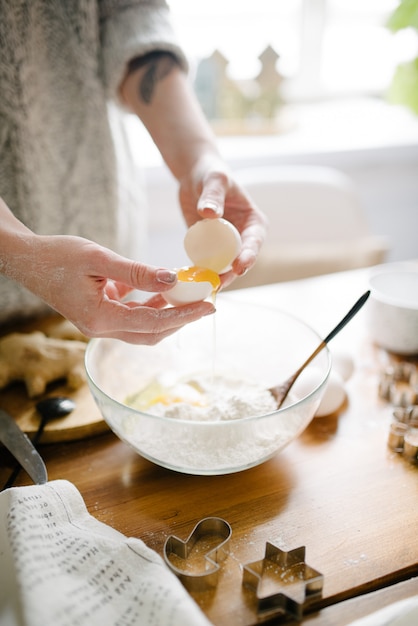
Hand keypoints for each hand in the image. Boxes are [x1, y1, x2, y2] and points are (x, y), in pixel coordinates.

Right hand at [5, 233, 214, 343]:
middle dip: (181, 319)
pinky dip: (151, 305)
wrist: (27, 260)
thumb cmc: (57, 255)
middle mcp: (100, 329)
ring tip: (191, 293)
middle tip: (207, 302)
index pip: (153, 323)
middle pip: (152, 333)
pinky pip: (133, 316)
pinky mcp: (100, 316)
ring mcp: (99, 325)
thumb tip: (172, 280)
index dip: (184, 315)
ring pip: (144, 327)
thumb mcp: (99, 258)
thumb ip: (137, 272)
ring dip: (168, 313)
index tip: (210, 306)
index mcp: (99, 319)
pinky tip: (163, 289)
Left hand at [178, 155, 266, 286]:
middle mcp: (242, 237)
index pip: (254, 243)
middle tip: (216, 284)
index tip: (240, 266)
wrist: (193, 176)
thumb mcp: (214, 180)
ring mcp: (225, 245)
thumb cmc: (210, 173)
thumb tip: (210, 213)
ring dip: (212, 278)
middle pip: (239, 261)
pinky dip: (197, 273)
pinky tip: (187, 281)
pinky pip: (204, 264)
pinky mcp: (208, 249)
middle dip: (229, 275)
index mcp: (254, 223)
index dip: (249, 256)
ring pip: (222, 267)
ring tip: (200, 287)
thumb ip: (213, 195)